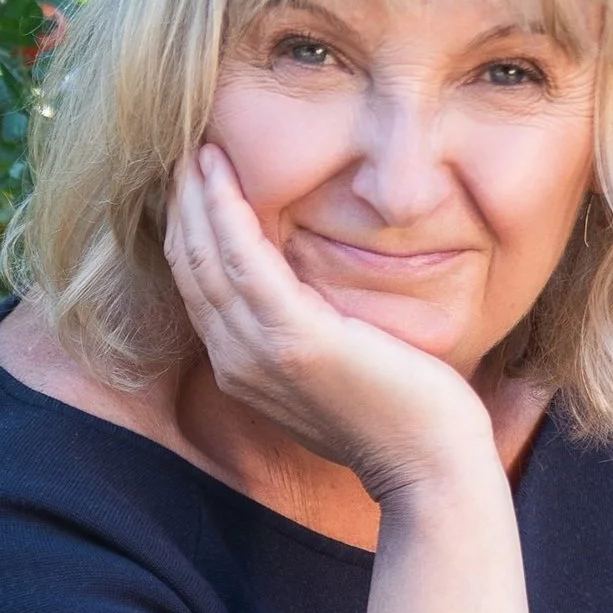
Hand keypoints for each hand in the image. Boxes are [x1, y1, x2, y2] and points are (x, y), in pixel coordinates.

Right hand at [164, 143, 489, 498]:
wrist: (430, 465)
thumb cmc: (399, 415)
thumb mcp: (335, 369)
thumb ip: (303, 334)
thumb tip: (307, 292)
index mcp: (243, 368)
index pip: (199, 285)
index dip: (190, 228)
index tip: (193, 179)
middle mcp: (236, 361)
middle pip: (190, 266)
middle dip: (182, 204)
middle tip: (183, 147)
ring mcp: (260, 352)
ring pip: (205, 258)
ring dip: (196, 197)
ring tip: (197, 148)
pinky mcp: (295, 339)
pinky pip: (244, 261)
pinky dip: (226, 212)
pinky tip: (221, 172)